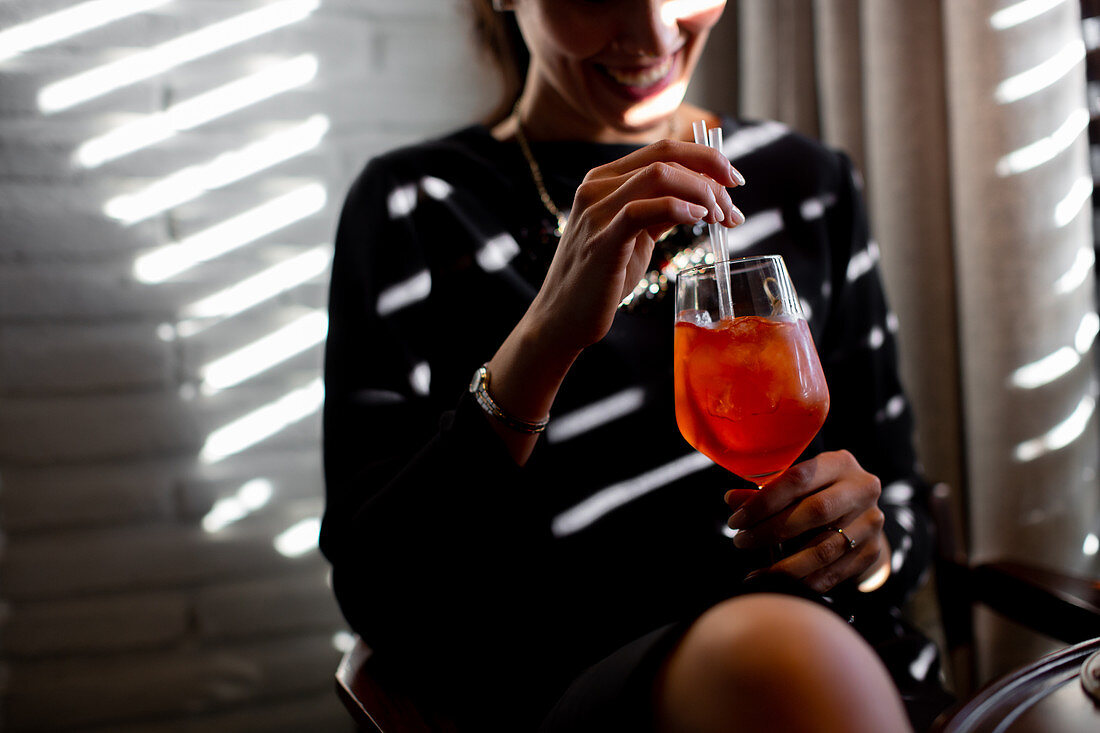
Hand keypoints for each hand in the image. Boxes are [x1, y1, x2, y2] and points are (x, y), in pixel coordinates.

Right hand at [528, 139, 744, 352]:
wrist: (563, 318)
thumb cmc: (601, 278)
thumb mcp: (635, 235)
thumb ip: (661, 211)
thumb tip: (704, 197)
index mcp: (604, 179)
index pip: (663, 149)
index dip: (706, 158)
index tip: (733, 181)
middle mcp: (596, 186)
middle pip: (665, 154)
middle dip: (711, 171)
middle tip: (734, 202)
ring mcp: (596, 211)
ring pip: (659, 175)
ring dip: (702, 192)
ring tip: (720, 217)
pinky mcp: (601, 240)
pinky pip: (642, 210)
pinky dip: (678, 208)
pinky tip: (698, 219)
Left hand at [725, 450, 887, 593]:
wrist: (861, 514)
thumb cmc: (818, 493)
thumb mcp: (797, 485)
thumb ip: (766, 492)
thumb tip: (731, 500)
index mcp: (839, 463)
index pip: (798, 479)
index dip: (764, 501)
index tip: (737, 520)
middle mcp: (862, 489)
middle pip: (815, 512)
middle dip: (771, 531)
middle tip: (742, 542)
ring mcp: (871, 522)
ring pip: (824, 548)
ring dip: (785, 565)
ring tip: (757, 572)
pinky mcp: (872, 551)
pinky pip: (834, 573)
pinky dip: (803, 582)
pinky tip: (778, 584)